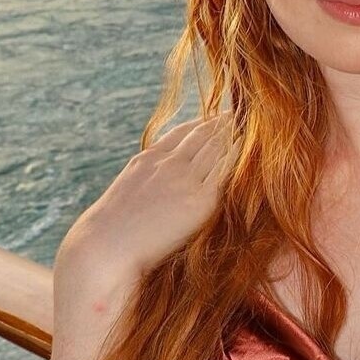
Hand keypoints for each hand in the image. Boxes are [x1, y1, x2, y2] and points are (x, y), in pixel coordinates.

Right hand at [54, 114, 239, 301]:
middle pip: (204, 135)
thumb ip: (149, 178)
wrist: (108, 245)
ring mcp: (186, 180)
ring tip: (250, 127)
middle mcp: (169, 162)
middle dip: (223, 123)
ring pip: (217, 148)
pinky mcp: (201, 201)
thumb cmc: (114, 229)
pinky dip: (238, 158)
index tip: (216, 117)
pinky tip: (251, 152)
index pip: (182, 132)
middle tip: (241, 114)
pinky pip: (226, 172)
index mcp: (149, 158)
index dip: (202, 122)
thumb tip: (160, 187)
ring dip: (234, 136)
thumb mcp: (129, 189)